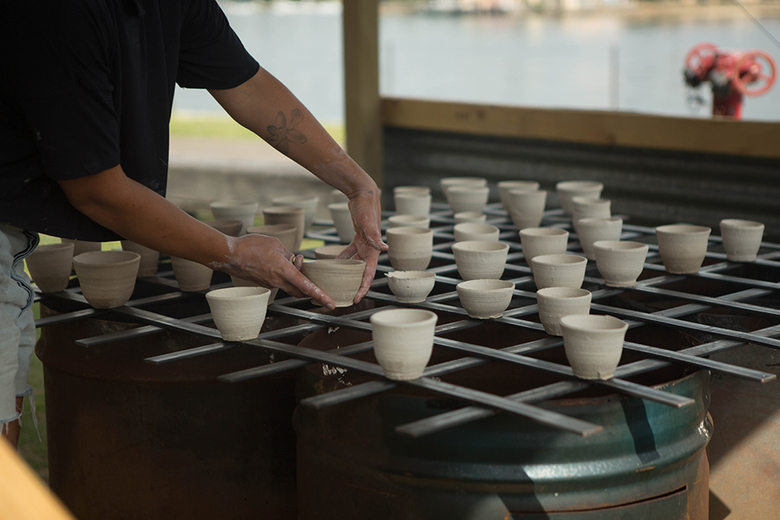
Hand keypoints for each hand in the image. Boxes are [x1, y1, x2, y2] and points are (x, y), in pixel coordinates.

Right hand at [224, 234, 335, 309]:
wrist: (229, 255)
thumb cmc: (251, 246)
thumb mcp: (275, 244)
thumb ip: (288, 254)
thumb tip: (293, 261)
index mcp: (284, 271)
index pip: (307, 287)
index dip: (321, 296)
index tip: (331, 304)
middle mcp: (278, 282)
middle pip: (301, 291)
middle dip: (311, 290)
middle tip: (315, 280)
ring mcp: (270, 284)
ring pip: (290, 286)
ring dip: (296, 279)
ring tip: (293, 261)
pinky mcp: (264, 284)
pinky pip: (279, 282)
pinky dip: (284, 276)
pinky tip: (279, 263)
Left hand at [337, 188, 387, 302]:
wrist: (364, 193)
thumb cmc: (367, 207)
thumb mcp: (369, 223)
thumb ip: (375, 237)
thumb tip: (384, 249)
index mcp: (373, 250)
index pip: (369, 273)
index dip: (364, 287)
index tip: (357, 298)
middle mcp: (370, 249)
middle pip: (362, 272)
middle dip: (356, 284)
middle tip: (346, 295)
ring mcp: (364, 243)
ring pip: (356, 262)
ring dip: (349, 272)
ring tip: (340, 281)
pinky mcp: (358, 237)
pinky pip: (350, 251)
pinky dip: (344, 257)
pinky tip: (335, 263)